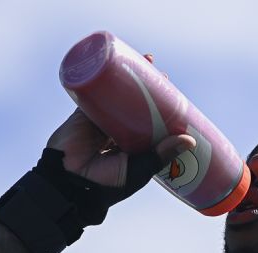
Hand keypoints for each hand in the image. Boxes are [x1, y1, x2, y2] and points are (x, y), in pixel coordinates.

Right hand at [46, 54, 195, 188]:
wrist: (69, 185)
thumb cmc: (105, 185)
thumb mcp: (139, 170)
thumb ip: (160, 156)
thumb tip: (189, 140)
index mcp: (131, 147)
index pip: (149, 123)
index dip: (161, 109)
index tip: (175, 96)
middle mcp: (116, 132)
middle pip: (134, 105)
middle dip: (147, 89)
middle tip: (162, 76)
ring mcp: (99, 121)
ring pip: (116, 95)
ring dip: (128, 77)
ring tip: (146, 62)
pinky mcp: (83, 113)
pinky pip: (94, 92)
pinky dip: (103, 77)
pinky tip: (114, 63)